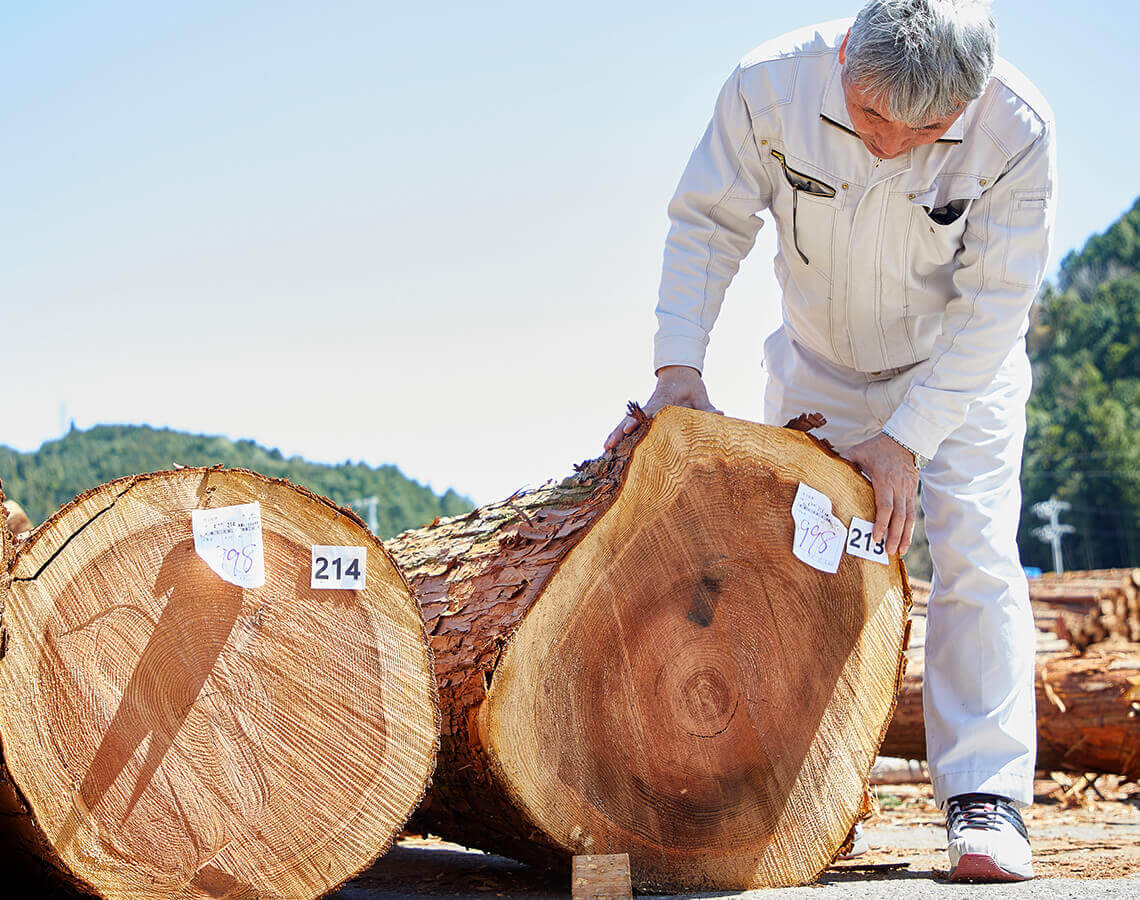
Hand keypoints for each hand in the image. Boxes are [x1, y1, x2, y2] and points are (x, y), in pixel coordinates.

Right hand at [603, 366, 721, 449]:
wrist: (678, 372)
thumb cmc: (690, 385)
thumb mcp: (701, 395)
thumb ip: (707, 407)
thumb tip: (720, 414)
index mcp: (662, 400)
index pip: (649, 411)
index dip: (638, 421)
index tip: (628, 429)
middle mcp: (649, 406)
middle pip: (631, 419)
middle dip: (619, 431)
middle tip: (609, 444)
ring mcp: (643, 410)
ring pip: (625, 422)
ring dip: (615, 435)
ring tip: (605, 448)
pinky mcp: (642, 415)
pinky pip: (627, 424)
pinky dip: (618, 434)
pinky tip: (610, 446)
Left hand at [843, 433, 918, 556]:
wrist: (904, 441)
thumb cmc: (877, 447)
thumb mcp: (859, 451)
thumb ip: (844, 460)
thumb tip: (826, 467)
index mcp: (884, 480)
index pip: (885, 506)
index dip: (881, 523)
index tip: (875, 538)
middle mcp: (899, 488)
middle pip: (899, 516)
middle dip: (895, 535)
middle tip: (889, 552)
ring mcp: (908, 491)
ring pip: (909, 517)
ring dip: (905, 536)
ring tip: (900, 552)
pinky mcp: (912, 492)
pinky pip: (913, 513)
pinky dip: (911, 528)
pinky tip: (907, 540)